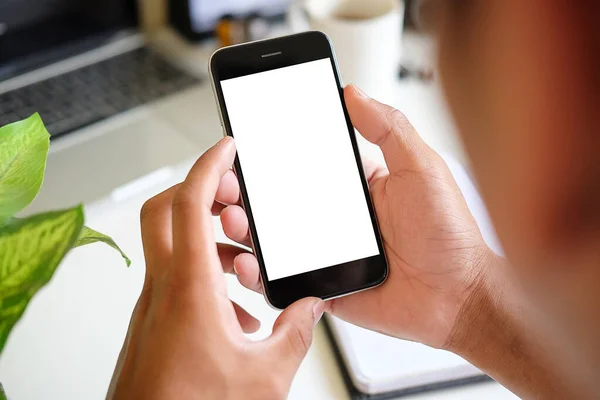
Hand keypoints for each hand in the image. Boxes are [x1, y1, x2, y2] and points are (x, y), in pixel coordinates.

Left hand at [108, 137, 326, 399]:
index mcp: (189, 288)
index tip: (227, 146)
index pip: (189, 202)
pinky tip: (234, 315)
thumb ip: (294, 333)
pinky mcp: (152, 324)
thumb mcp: (263, 375)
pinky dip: (205, 279)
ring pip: (173, 248)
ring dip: (210, 243)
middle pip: (166, 211)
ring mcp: (153, 307)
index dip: (209, 165)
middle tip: (237, 199)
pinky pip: (176, 282)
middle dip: (202, 192)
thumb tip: (311, 307)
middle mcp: (163, 290)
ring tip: (247, 268)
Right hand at [220, 85, 494, 348]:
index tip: (247, 146)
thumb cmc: (449, 235)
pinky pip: (286, 279)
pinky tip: (247, 262)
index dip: (275, 156)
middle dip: (248, 192)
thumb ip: (389, 129)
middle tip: (228, 184)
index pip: (306, 165)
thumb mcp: (422, 169)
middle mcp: (337, 219)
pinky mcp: (324, 286)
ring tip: (231, 217)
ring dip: (246, 228)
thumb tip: (354, 93)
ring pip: (275, 239)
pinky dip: (260, 273)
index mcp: (357, 187)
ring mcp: (328, 253)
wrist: (459, 298)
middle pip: (281, 202)